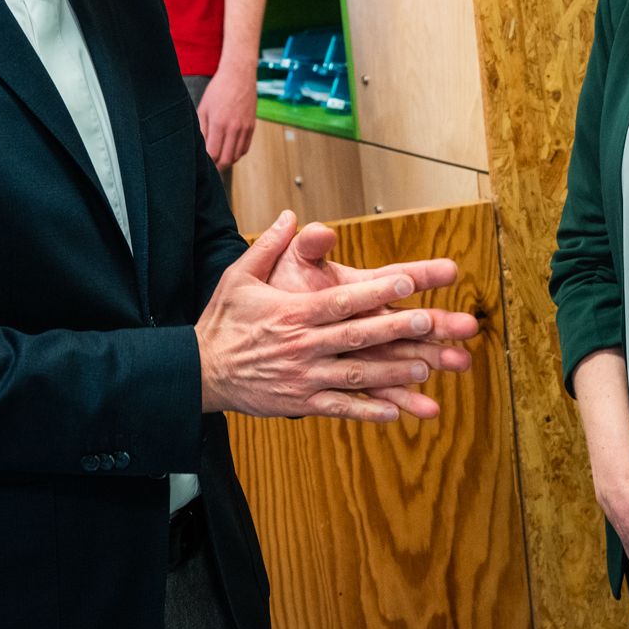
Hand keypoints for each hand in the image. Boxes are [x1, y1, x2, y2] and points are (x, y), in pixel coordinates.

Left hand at [195, 64, 258, 168]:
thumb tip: (200, 148)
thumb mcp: (203, 108)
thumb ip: (202, 129)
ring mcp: (245, 128)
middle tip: (209, 168)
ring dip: (227, 161)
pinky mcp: (252, 126)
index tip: (201, 163)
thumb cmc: (218, 90)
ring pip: (237, 156)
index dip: (207, 162)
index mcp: (219, 123)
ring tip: (218, 160)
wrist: (239, 76)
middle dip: (217, 167)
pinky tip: (229, 150)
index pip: (213, 153)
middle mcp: (234, 128)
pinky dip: (237, 153)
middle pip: (226, 159)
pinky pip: (245, 148)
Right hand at [196, 212, 473, 421]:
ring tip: (423, 367)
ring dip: (391, 371)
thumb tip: (291, 216)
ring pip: (355, 374)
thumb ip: (268, 246)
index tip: (407, 281)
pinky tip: (395, 411)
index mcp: (293, 313)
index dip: (376, 291)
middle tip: (428, 322)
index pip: (342, 300)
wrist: (199, 371)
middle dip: (394, 328)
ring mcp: (303, 376)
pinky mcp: (300, 401)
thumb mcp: (238, 277)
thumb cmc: (222, 322)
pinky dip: (367, 410)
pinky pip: (339, 407)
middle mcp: (302, 345)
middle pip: (356, 335)